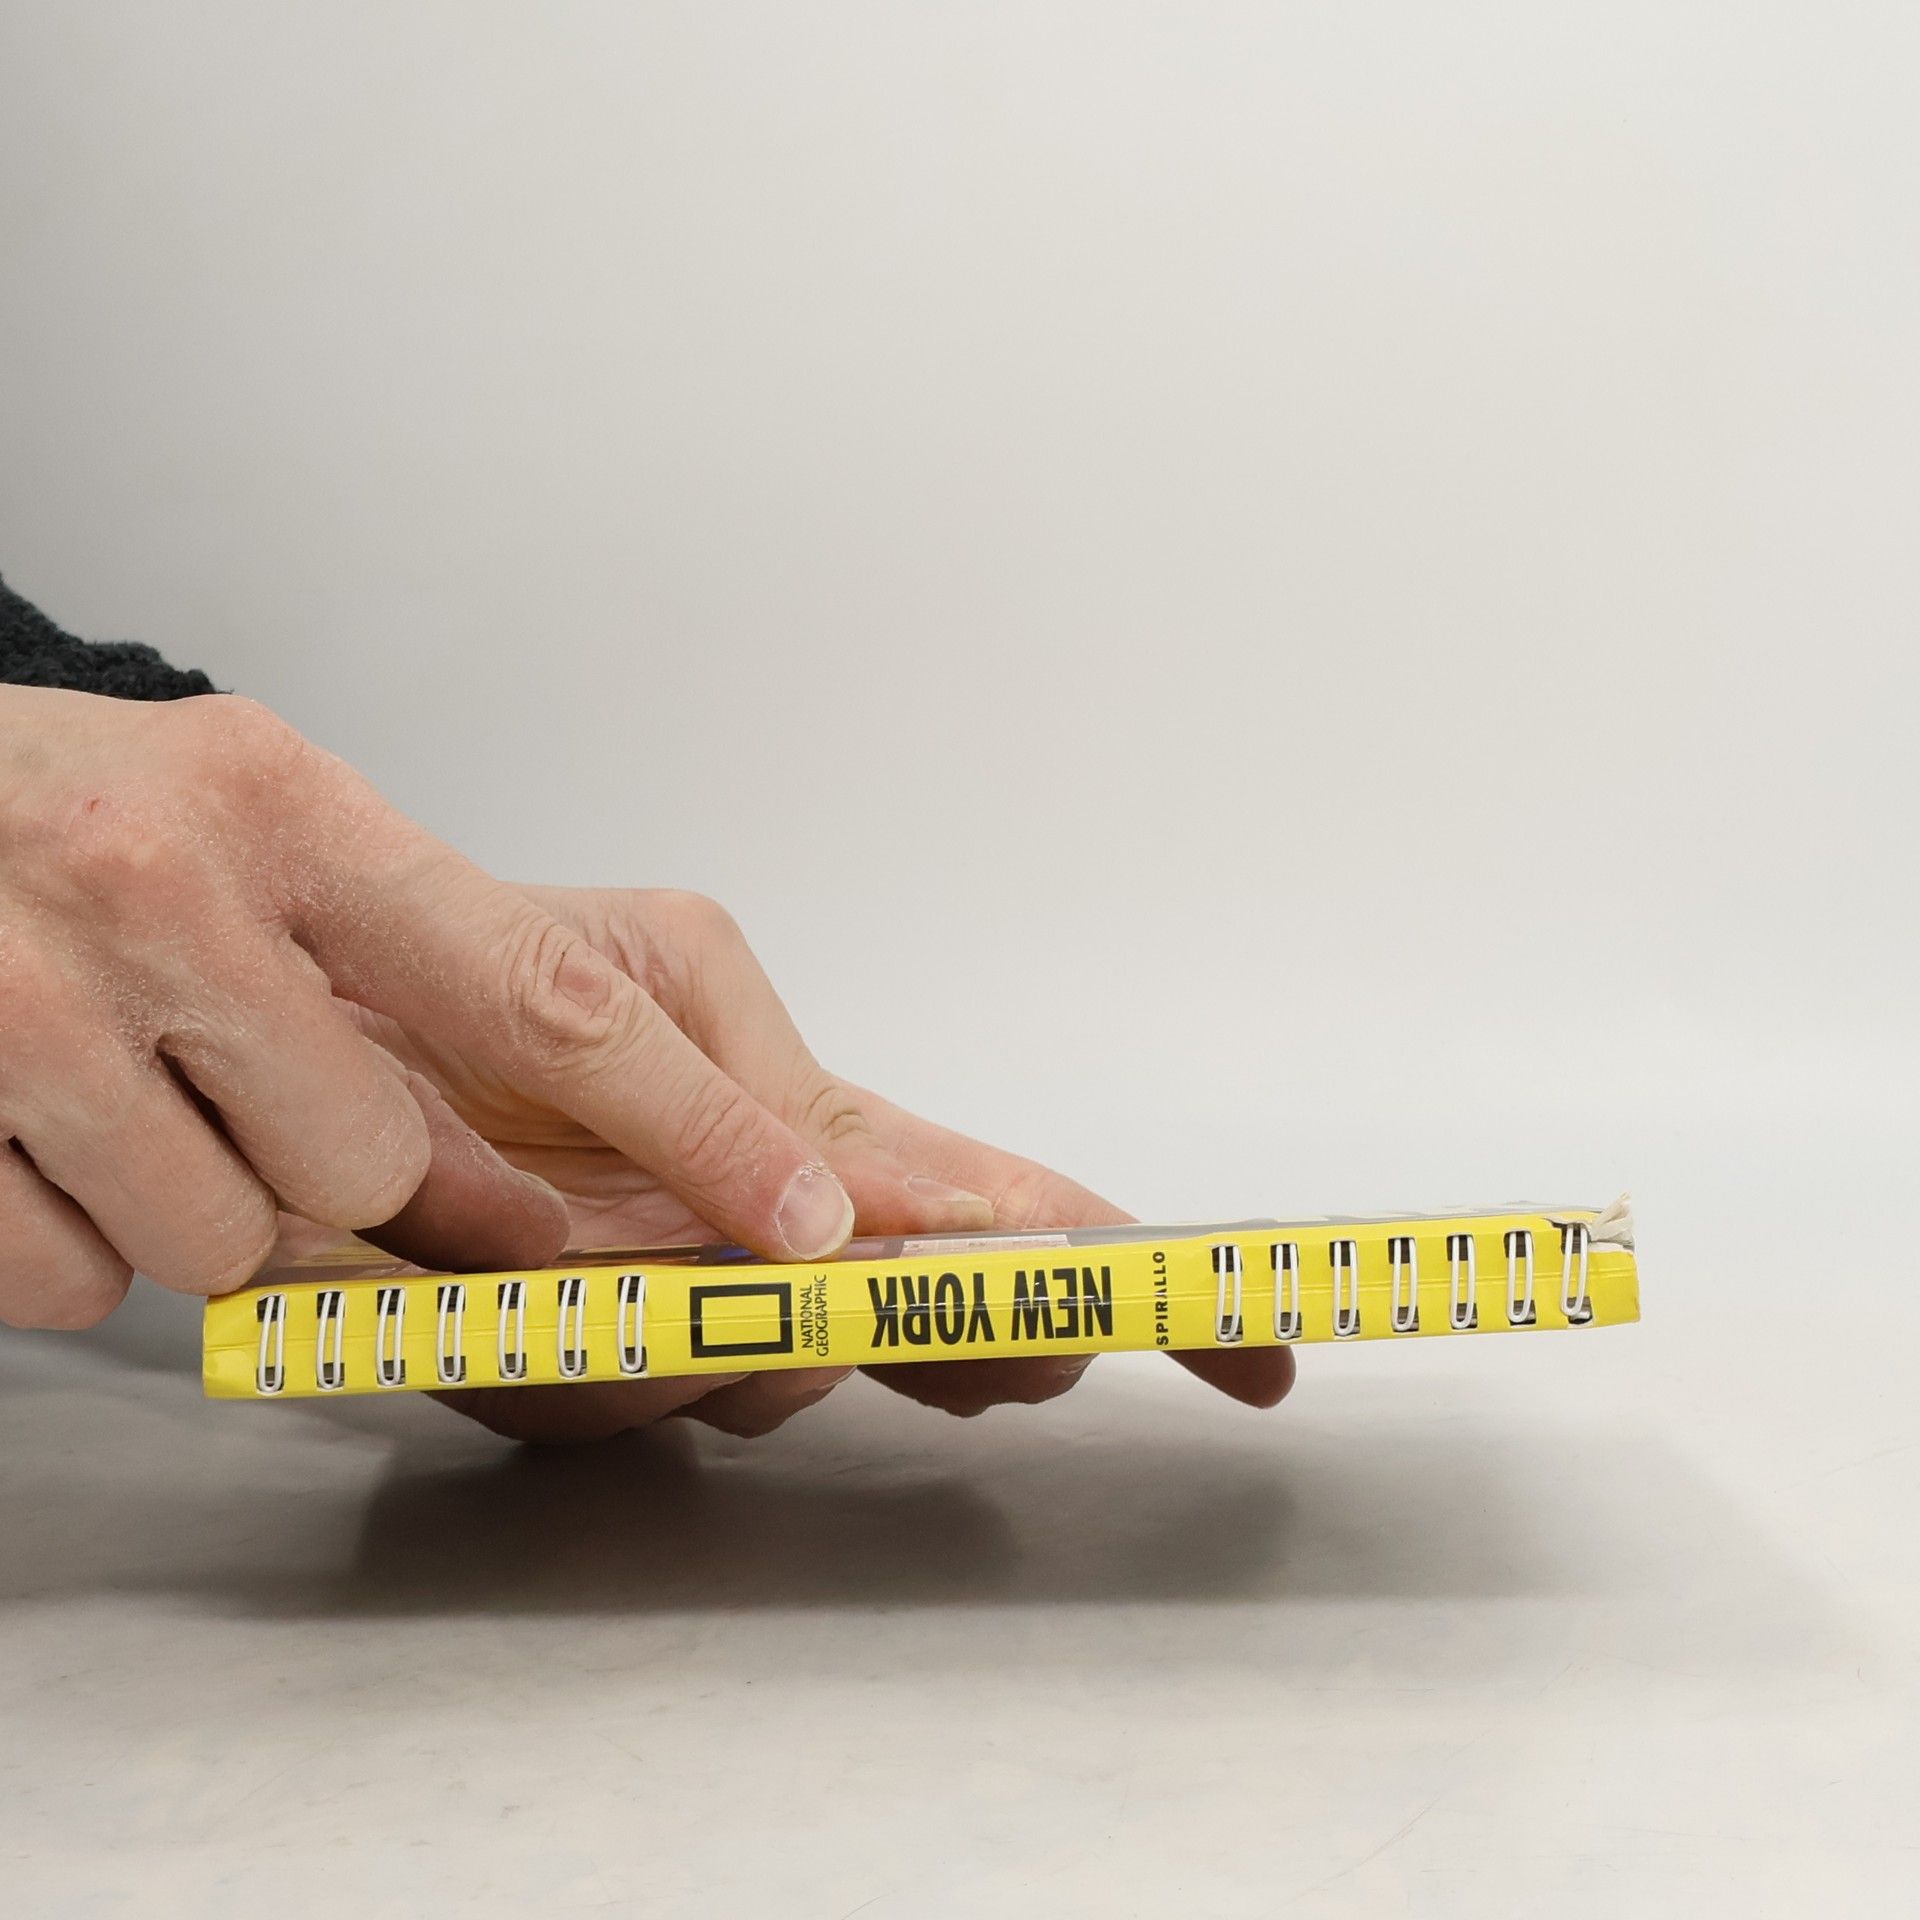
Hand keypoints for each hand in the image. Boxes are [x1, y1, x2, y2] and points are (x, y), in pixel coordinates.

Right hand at [0, 692, 883, 1331]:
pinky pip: (79, 1281)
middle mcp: (165, 888)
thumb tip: (545, 1202)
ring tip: (140, 1091)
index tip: (805, 1220)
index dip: (700, 1128)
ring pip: (229, 1243)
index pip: (553, 1000)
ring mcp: (26, 1001)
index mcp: (294, 809)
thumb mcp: (277, 841)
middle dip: (353, 1177)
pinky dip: (82, 1238)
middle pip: (376, 1165)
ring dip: (209, 1207)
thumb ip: (433, 987)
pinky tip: (44, 1130)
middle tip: (269, 1100)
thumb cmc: (91, 825)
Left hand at [339, 885, 1294, 1440]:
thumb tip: (884, 1230)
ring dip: (790, 1344)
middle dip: (975, 1337)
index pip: (991, 1213)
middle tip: (1029, 1340)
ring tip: (757, 1287)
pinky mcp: (529, 1348)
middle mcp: (749, 1241)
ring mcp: (649, 1304)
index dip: (1114, 1278)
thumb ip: (774, 1109)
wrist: (297, 995)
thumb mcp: (662, 980)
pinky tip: (640, 1311)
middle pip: (912, 1324)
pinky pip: (610, 1386)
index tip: (1254, 1343)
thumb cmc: (496, 962)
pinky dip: (639, 1356)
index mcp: (805, 1134)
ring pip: (766, 1376)